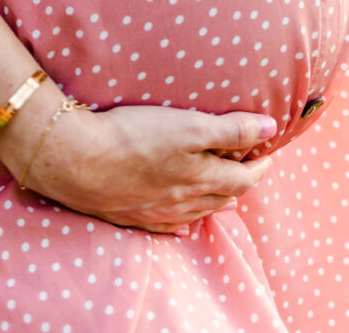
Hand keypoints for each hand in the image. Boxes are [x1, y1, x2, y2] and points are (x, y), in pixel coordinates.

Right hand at [21, 104, 275, 233]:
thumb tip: (271, 129)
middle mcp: (184, 202)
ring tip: (224, 193)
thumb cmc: (134, 138)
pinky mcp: (132, 214)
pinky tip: (181, 216)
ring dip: (215, 200)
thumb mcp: (189, 126)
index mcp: (203, 180)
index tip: (266, 152)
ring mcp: (157, 212)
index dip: (260, 163)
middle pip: (223, 196)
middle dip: (240, 182)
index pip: (245, 177)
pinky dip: (183, 216)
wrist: (77, 161)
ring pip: (197, 211)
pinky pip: (168, 223)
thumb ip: (232, 129)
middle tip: (248, 168)